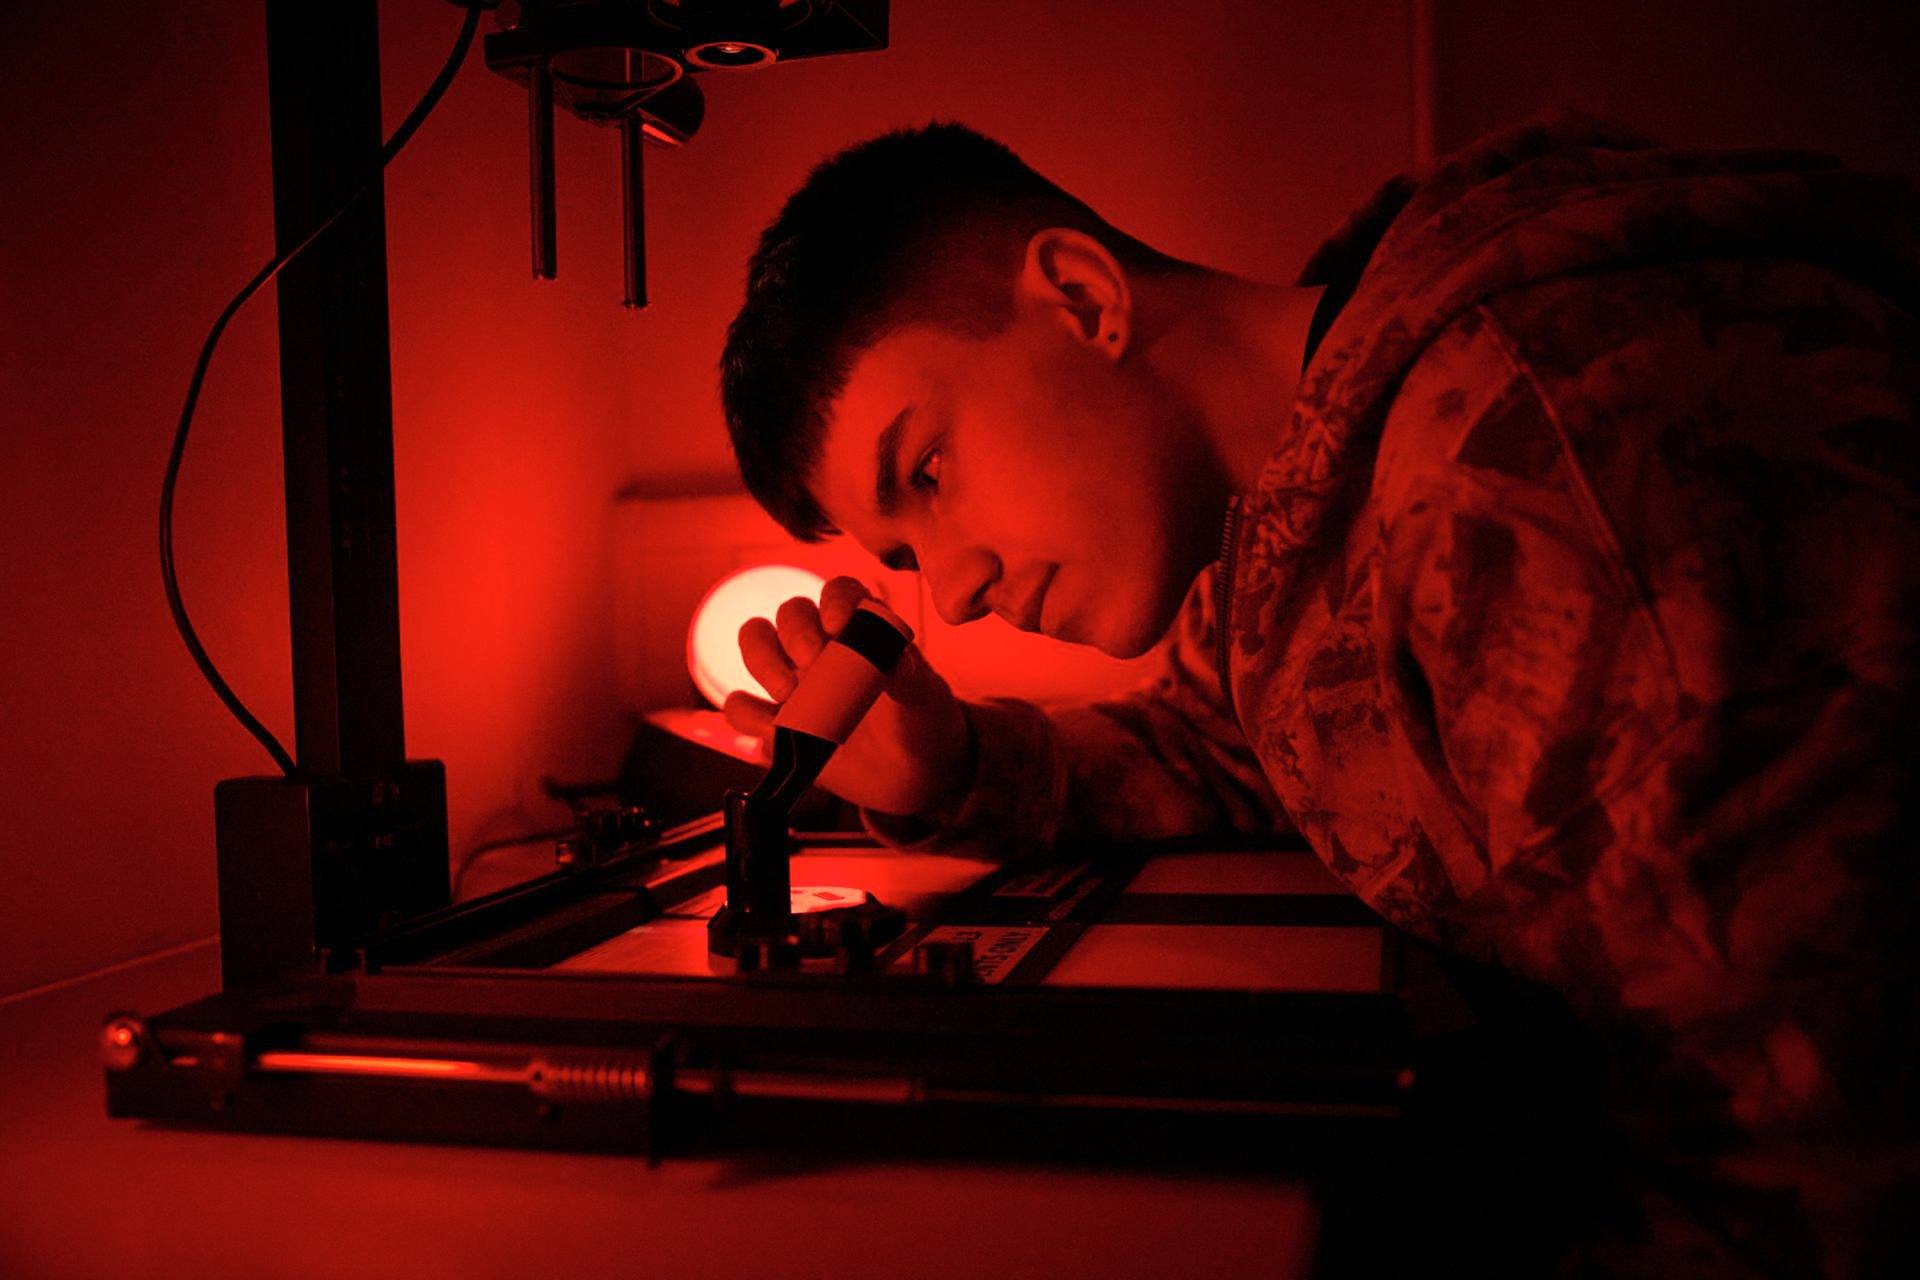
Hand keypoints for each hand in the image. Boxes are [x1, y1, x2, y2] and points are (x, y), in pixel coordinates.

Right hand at [723, 576, 973, 817]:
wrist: (914, 776)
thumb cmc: (923, 723)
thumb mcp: (925, 698)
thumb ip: (909, 675)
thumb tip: (893, 657)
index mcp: (862, 628)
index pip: (839, 592)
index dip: (834, 600)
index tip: (838, 626)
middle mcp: (822, 646)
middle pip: (789, 614)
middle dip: (795, 633)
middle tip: (812, 662)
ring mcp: (795, 682)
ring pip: (756, 646)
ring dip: (762, 662)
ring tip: (788, 695)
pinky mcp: (776, 722)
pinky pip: (742, 706)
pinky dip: (748, 714)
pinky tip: (773, 732)